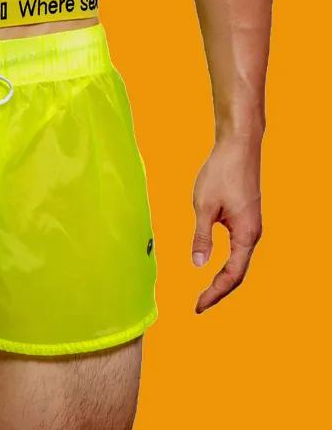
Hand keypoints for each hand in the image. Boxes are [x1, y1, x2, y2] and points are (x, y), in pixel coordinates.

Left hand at [191, 136, 262, 312]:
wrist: (239, 146)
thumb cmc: (222, 172)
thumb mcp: (204, 205)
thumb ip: (201, 236)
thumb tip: (198, 265)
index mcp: (246, 234)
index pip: (232, 275)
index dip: (215, 293)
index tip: (198, 306)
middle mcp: (253, 234)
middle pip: (238, 273)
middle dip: (219, 290)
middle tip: (199, 304)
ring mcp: (251, 226)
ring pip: (240, 261)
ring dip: (224, 278)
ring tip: (206, 291)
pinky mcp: (246, 217)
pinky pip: (239, 248)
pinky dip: (227, 262)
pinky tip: (214, 264)